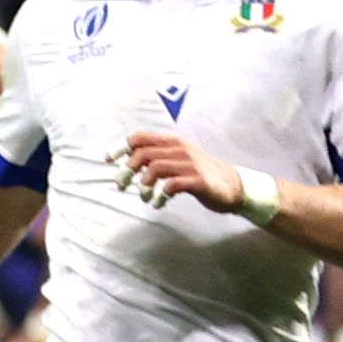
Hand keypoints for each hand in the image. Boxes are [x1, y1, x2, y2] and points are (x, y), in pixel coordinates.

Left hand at [108, 132, 243, 214]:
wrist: (233, 186)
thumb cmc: (201, 175)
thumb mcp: (178, 161)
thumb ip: (156, 159)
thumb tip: (129, 164)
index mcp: (173, 143)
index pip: (141, 137)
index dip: (121, 147)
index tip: (108, 159)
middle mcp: (180, 150)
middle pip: (144, 154)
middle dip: (127, 170)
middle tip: (121, 185)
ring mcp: (190, 164)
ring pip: (155, 168)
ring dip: (143, 185)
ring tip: (144, 197)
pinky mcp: (198, 181)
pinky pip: (172, 185)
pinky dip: (160, 196)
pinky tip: (159, 204)